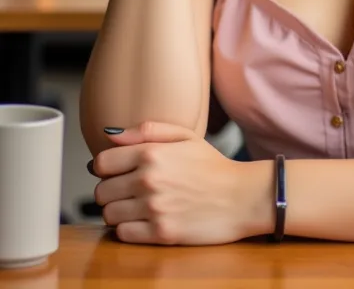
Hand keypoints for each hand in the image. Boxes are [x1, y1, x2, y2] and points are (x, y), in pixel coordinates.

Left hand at [92, 122, 265, 244]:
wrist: (241, 197)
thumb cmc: (213, 166)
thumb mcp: (185, 136)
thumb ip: (147, 131)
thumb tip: (109, 134)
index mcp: (152, 153)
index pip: (101, 163)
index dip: (106, 168)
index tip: (118, 172)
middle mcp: (148, 180)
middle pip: (101, 191)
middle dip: (111, 191)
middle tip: (129, 192)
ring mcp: (154, 208)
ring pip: (109, 214)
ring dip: (118, 212)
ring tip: (136, 208)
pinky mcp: (161, 234)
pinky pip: (123, 234)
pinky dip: (128, 229)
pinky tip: (144, 222)